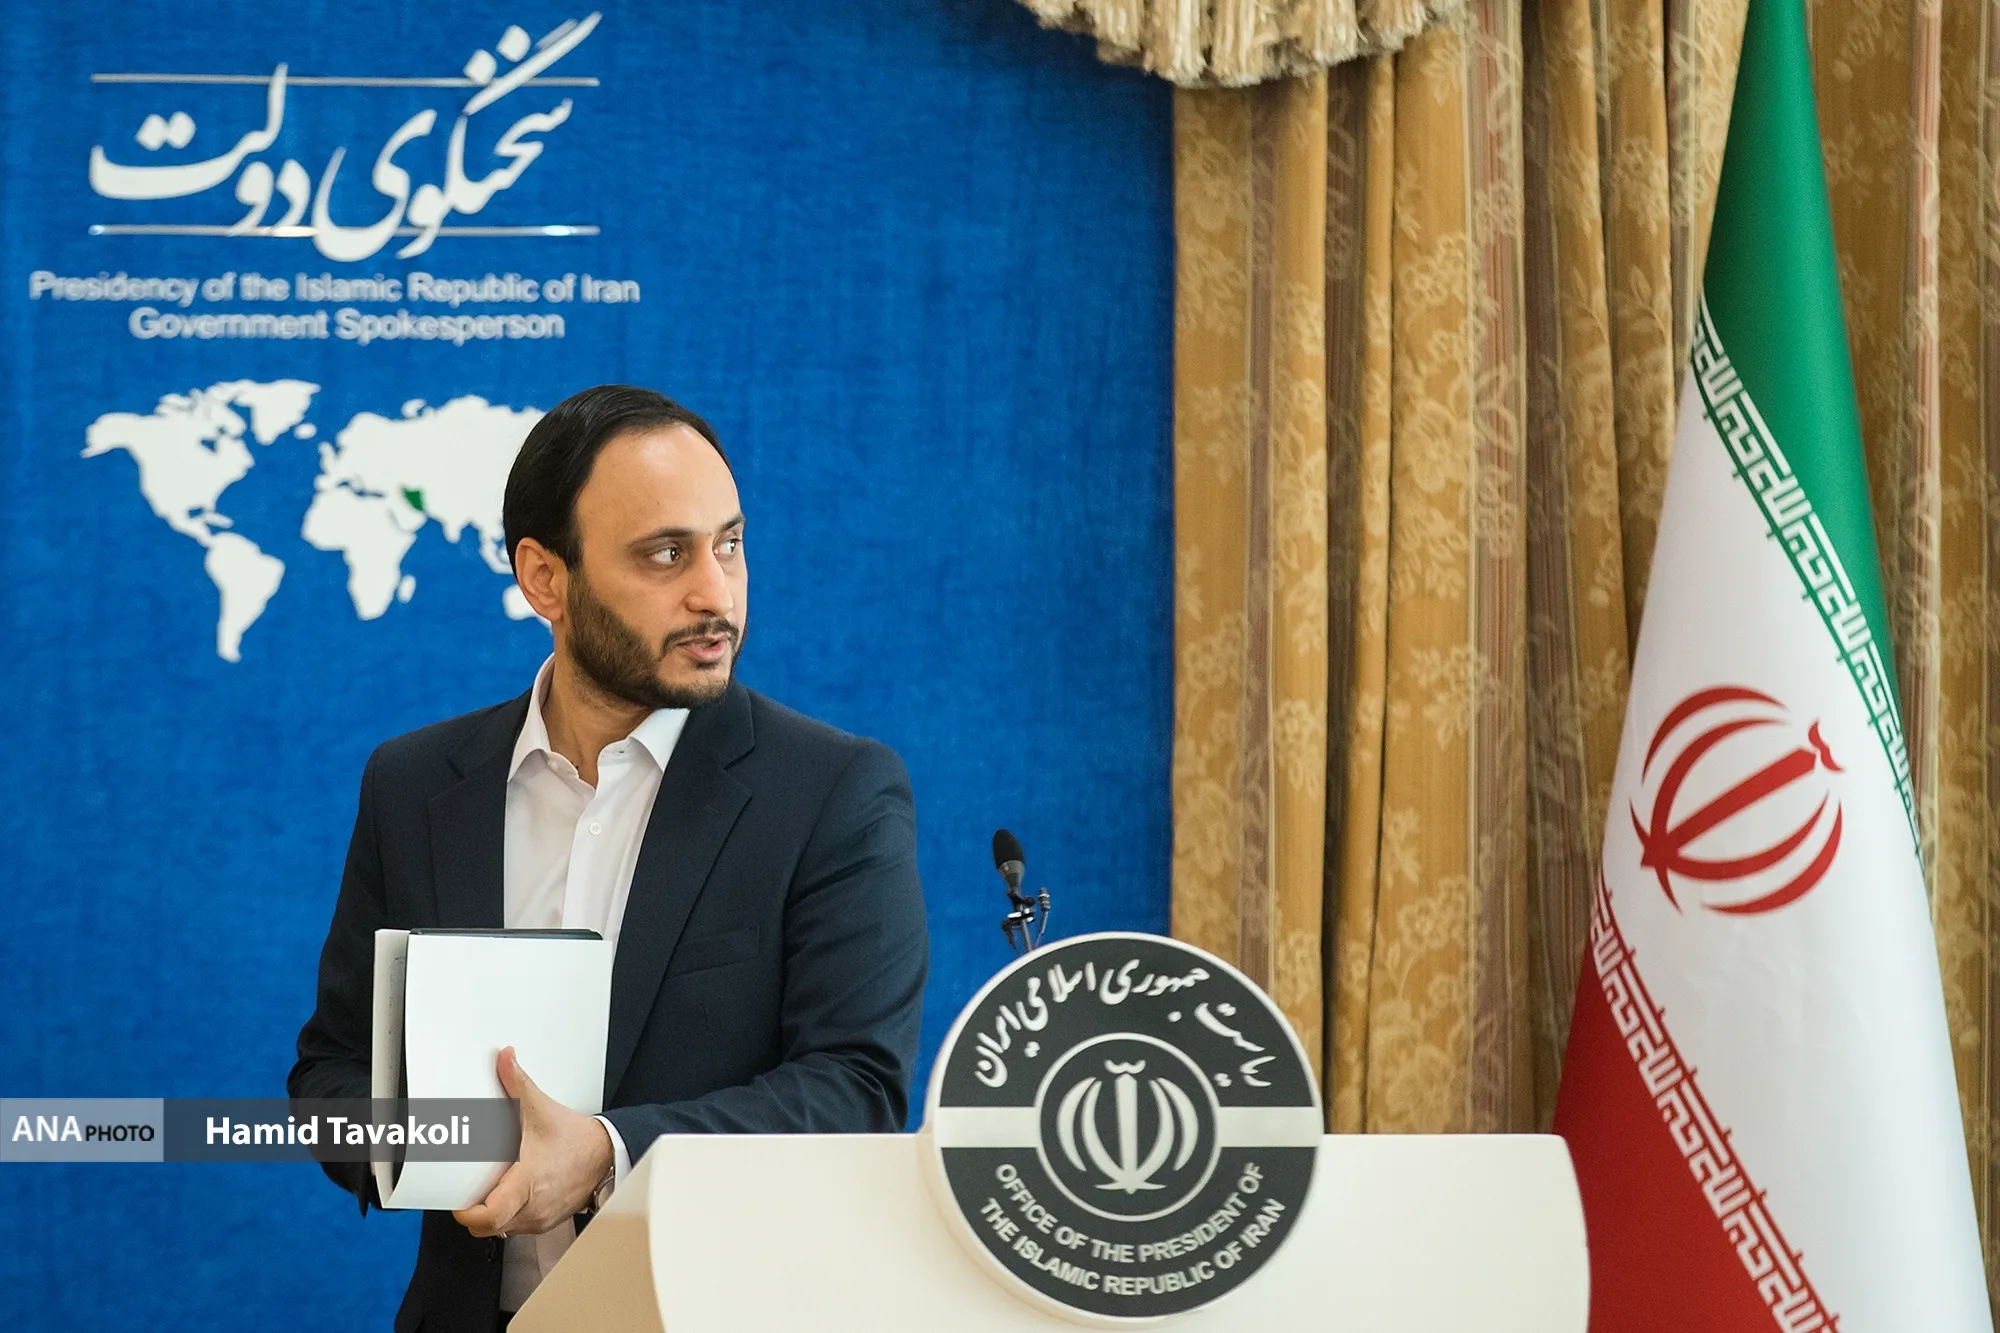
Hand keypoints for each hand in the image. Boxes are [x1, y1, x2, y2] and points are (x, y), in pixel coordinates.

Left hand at [454, 1046, 612, 1238]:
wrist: (606, 1155)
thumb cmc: (577, 1140)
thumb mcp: (542, 1109)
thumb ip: (518, 1083)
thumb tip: (504, 1059)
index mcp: (527, 1183)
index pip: (489, 1215)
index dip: (467, 1212)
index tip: (457, 1200)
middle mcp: (533, 1207)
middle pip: (488, 1227)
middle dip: (474, 1213)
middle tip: (468, 1192)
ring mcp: (540, 1218)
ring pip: (501, 1229)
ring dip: (491, 1214)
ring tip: (489, 1190)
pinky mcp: (546, 1222)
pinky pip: (517, 1227)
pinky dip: (508, 1215)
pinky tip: (509, 1195)